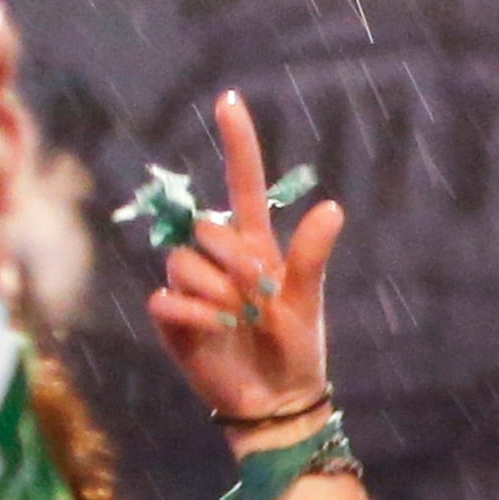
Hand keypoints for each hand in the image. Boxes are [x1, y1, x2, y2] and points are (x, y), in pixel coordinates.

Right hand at [146, 89, 345, 428]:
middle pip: (206, 228)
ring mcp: (192, 286)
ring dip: (212, 290)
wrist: (274, 400)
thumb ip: (313, 256)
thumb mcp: (307, 301)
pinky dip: (192, 314)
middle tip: (255, 294)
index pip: (244, 184)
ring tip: (235, 318)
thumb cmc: (294, 348)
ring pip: (184, 262)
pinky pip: (166, 297)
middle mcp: (219, 258)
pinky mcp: (172, 316)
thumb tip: (332, 207)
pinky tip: (213, 331)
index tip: (228, 99)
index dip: (238, 143)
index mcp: (256, 245)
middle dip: (230, 258)